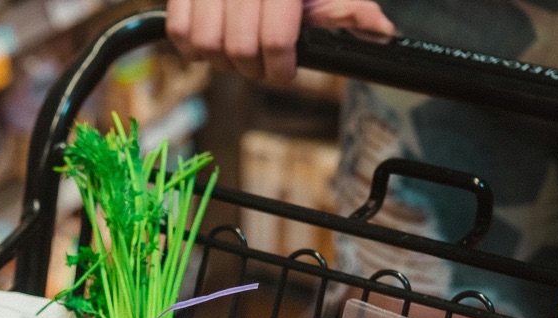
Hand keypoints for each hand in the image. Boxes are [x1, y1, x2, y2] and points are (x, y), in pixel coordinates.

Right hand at [167, 0, 393, 83]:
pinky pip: (178, 27)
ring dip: (221, 62)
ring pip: (204, 43)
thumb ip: (349, 3)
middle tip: (263, 68)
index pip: (274, 38)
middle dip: (252, 69)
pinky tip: (210, 44)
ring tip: (237, 56)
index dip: (279, 67)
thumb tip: (379, 29)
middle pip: (238, 47)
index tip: (284, 70)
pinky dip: (190, 46)